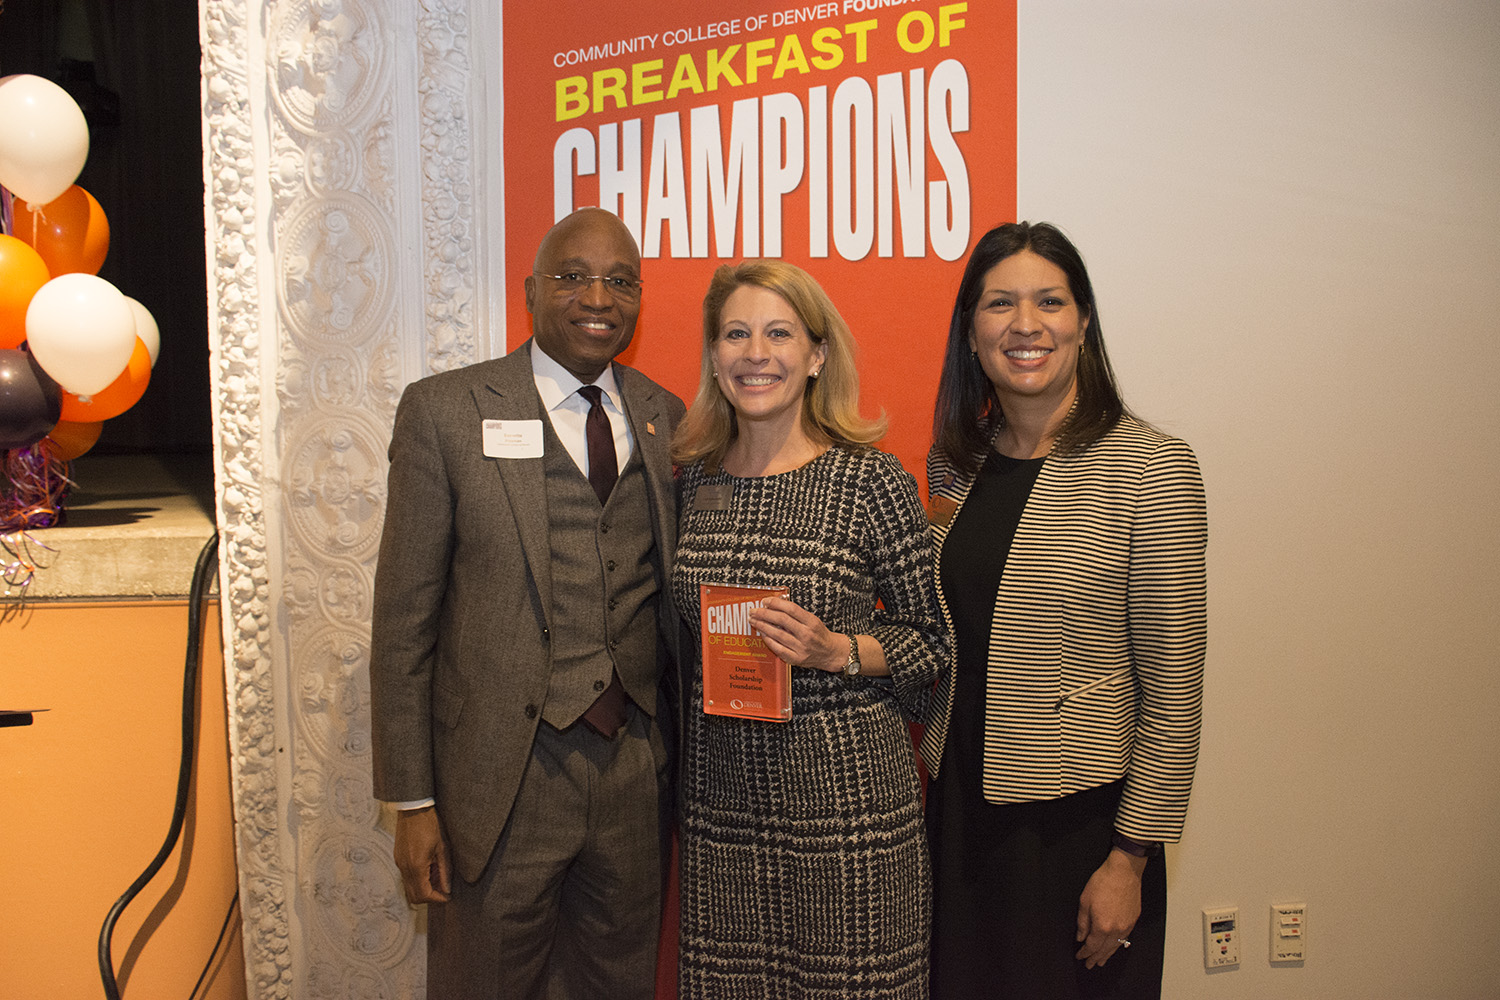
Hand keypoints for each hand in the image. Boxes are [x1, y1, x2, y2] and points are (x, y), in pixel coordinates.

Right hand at [394, 806, 451, 904]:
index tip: (448, 896)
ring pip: (409, 887)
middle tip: (443, 890)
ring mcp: (399, 863)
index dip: (437, 899)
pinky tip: (430, 868)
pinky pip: (406, 877)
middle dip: (429, 898)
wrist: (413, 808)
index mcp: (416, 866)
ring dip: (423, 888)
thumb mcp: (443, 848)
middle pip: (413, 896)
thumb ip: (445, 871)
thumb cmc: (430, 824)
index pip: (423, 895)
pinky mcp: (398, 858)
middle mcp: (404, 868)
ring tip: (438, 877)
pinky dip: (418, 879)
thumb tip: (447, 889)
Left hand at [747, 597, 843, 671]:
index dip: (776, 603)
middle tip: (754, 611)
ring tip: (754, 621)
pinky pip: (778, 648)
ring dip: (763, 626)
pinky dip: (768, 640)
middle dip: (764, 614)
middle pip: (782, 620)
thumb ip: (796, 613)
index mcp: (811, 622)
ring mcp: (801, 648)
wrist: (830, 653)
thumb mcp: (812, 620)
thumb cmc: (819, 634)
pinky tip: (762, 634)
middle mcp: (807, 634)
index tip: (764, 601)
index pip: (791, 609)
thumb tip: (775, 605)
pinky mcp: (796, 659)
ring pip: (778, 634)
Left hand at [1075, 848, 1145, 967]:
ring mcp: (1127, 926)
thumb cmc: (1103, 882)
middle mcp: (1116, 930)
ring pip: (1116, 947)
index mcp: (1102, 926)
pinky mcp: (1133, 920)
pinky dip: (1117, 946)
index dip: (1085, 953)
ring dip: (1107, 955)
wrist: (1124, 872)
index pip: (1092, 946)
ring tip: (1101, 961)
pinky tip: (1113, 947)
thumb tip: (1080, 937)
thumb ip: (1082, 922)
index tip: (1080, 957)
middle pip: (1104, 950)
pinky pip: (1124, 939)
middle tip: (1089, 965)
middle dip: (1095, 958)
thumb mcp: (1085, 901)